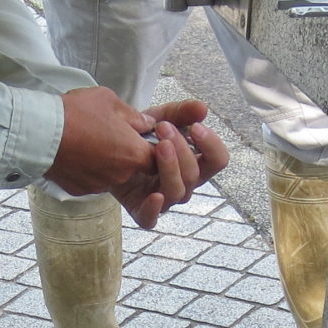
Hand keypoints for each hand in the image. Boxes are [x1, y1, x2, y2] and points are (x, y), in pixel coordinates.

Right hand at [46, 86, 158, 196]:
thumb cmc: (76, 113)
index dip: (150, 148)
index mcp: (134, 154)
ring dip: (107, 162)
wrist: (41, 133)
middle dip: (127, 154)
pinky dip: (89, 170)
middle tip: (111, 135)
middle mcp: (121, 175)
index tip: (140, 137)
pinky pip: (92, 180)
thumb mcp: (110, 101)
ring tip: (91, 141)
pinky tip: (78, 153)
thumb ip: (134, 116)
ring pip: (113, 175)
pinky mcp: (81, 191)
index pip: (157, 159)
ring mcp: (100, 185)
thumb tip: (146, 123)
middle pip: (134, 168)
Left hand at [112, 103, 229, 229]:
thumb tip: (202, 108)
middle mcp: (183, 184)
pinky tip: (153, 194)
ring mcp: (163, 200)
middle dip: (182, 150)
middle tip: (164, 128)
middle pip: (195, 175)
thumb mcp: (161, 118)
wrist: (109, 148)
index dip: (211, 145)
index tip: (196, 126)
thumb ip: (181, 112)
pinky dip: (153, 209)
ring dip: (170, 168)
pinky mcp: (140, 210)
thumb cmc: (142, 137)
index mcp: (194, 164)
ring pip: (177, 192)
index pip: (217, 161)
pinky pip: (150, 219)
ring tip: (158, 145)